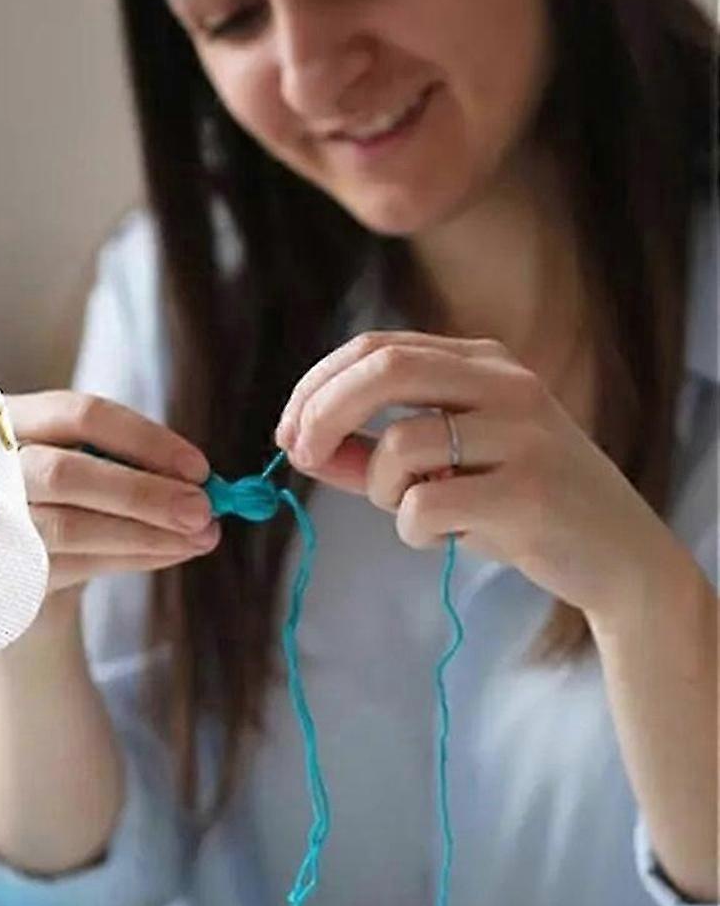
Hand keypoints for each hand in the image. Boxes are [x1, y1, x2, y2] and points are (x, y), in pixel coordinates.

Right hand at [6, 391, 218, 597]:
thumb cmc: (50, 497)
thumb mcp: (77, 462)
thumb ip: (128, 464)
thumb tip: (205, 483)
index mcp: (6, 420)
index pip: (77, 415)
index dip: (144, 439)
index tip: (198, 468)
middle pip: (66, 474)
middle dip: (143, 493)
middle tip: (203, 511)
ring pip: (70, 528)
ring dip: (145, 534)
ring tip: (198, 538)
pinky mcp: (0, 570)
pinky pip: (74, 567)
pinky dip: (130, 559)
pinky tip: (167, 552)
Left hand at [273, 330, 674, 619]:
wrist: (618, 557)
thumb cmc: (515, 506)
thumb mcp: (442, 466)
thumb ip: (369, 453)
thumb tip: (299, 447)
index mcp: (483, 361)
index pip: (376, 348)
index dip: (316, 387)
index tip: (287, 433)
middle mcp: (506, 383)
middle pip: (383, 369)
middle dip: (322, 413)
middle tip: (301, 457)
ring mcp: (523, 433)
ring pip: (399, 445)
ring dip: (380, 491)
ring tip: (417, 514)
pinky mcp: (528, 491)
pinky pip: (423, 506)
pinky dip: (414, 530)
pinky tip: (452, 537)